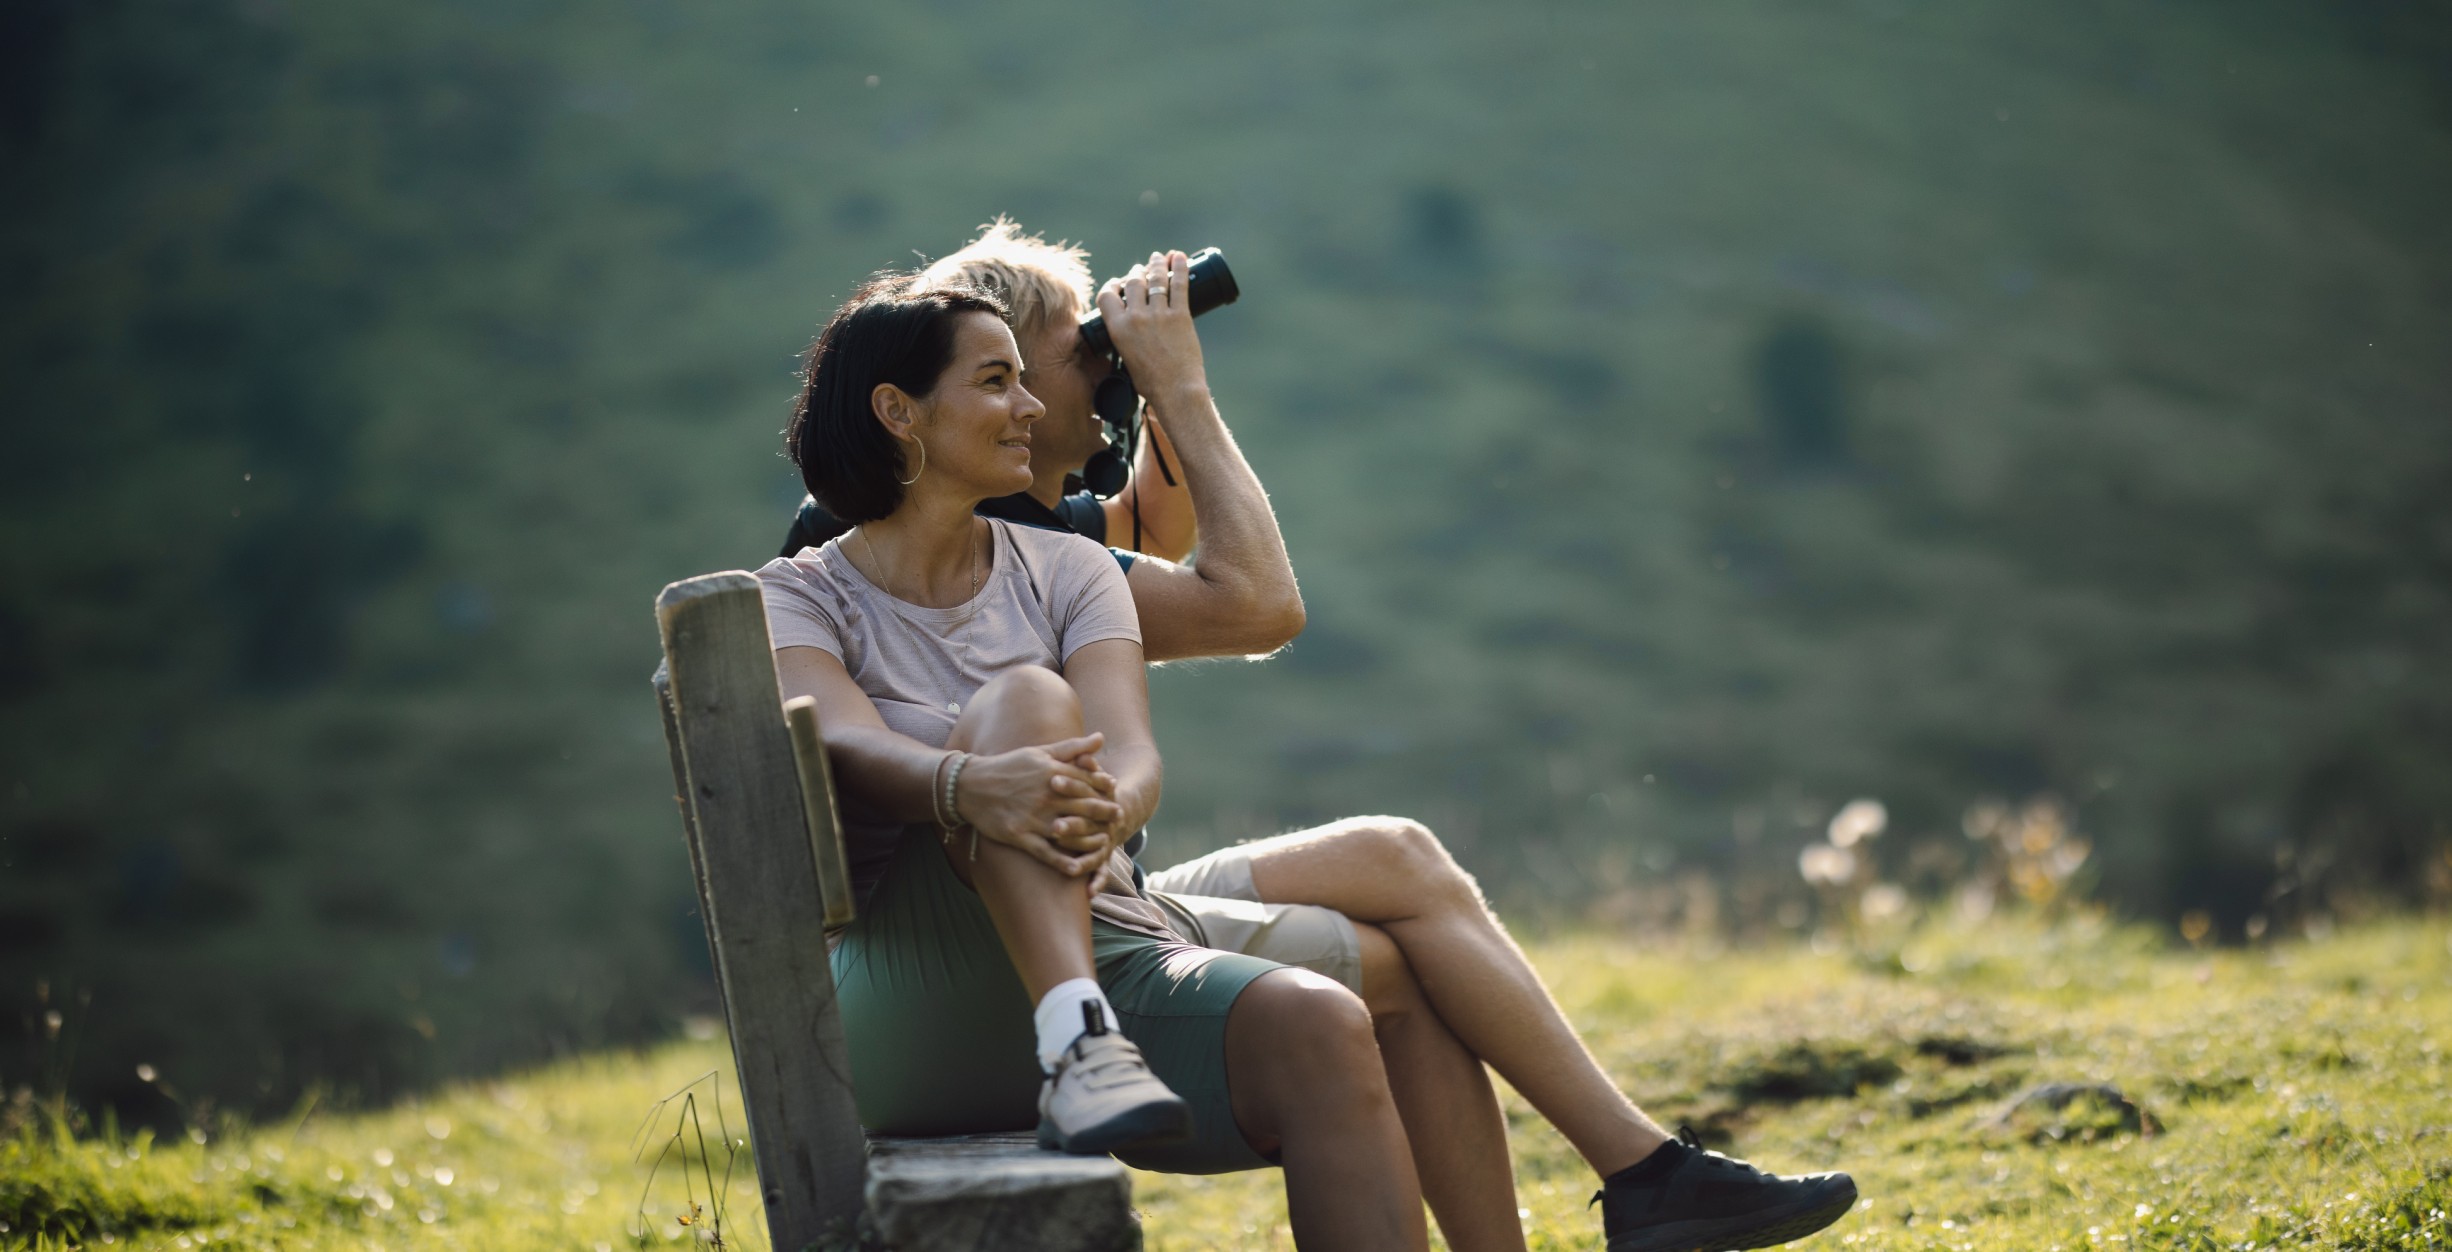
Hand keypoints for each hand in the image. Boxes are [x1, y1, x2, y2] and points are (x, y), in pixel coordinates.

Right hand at [953, 734, 1122, 876]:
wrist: (970, 786)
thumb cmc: (1008, 766)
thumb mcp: (1040, 752)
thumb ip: (1072, 747)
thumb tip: (1100, 738)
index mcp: (1052, 773)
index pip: (1087, 781)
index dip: (1104, 787)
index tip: (1116, 791)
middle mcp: (1046, 796)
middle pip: (1084, 806)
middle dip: (1104, 812)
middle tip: (1119, 817)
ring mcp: (1033, 818)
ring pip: (1069, 831)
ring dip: (1090, 839)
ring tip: (1105, 843)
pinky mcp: (1020, 836)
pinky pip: (1045, 852)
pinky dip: (1061, 862)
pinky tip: (1076, 870)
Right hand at [1095, 250, 1207, 400]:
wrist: (1176, 391)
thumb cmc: (1151, 383)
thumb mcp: (1127, 358)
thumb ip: (1125, 339)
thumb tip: (1129, 331)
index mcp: (1118, 328)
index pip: (1107, 295)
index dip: (1112, 285)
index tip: (1119, 282)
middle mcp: (1135, 317)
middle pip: (1133, 282)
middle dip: (1137, 272)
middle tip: (1142, 269)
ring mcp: (1159, 314)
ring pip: (1155, 279)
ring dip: (1156, 265)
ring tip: (1159, 258)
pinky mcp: (1180, 315)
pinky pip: (1179, 285)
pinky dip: (1180, 268)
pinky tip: (1179, 257)